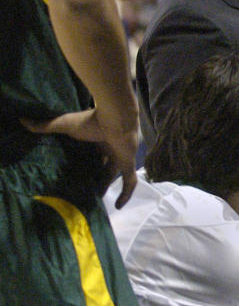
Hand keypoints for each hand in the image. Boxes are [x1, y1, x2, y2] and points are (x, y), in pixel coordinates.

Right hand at [22, 109, 138, 207]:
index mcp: (98, 138)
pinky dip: (126, 194)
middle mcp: (110, 148)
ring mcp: (121, 156)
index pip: (91, 154)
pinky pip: (129, 182)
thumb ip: (47, 125)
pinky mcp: (128, 163)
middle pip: (102, 166)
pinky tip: (118, 207)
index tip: (73, 175)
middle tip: (82, 191)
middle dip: (94, 178)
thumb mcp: (66, 124)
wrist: (116, 117)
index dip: (85, 164)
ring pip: (113, 176)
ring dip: (105, 187)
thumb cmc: (92, 120)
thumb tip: (24, 121)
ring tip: (94, 202)